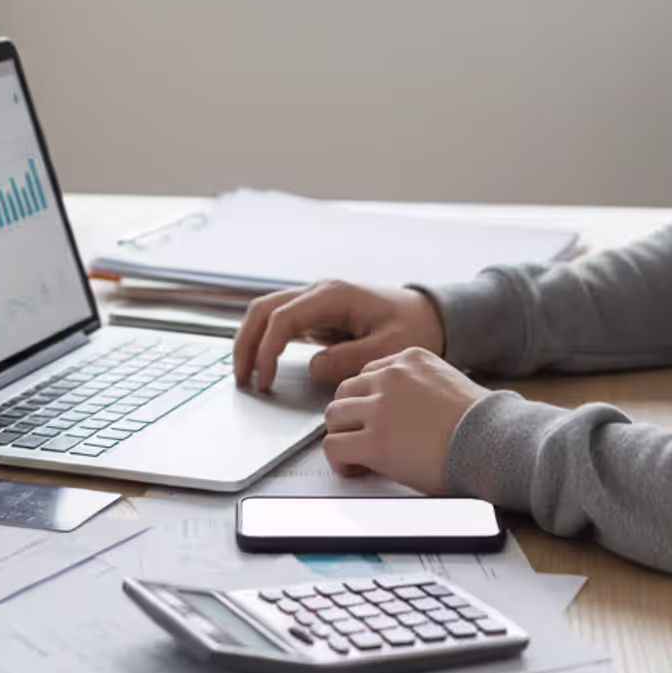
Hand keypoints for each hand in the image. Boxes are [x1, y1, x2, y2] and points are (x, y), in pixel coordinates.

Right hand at [232, 279, 445, 391]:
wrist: (430, 315)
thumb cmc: (414, 328)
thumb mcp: (389, 348)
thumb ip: (351, 357)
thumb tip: (314, 366)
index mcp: (334, 295)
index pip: (283, 319)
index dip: (268, 350)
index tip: (265, 380)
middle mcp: (320, 292)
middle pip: (264, 309)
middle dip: (246, 342)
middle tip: (241, 378)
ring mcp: (316, 300)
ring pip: (267, 312)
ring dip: (251, 340)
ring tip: (246, 374)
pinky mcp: (318, 313)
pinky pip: (281, 321)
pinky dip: (265, 340)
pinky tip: (263, 363)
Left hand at [321, 348, 491, 493]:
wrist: (495, 443)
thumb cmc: (485, 423)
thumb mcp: (451, 384)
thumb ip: (420, 387)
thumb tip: (406, 410)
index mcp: (410, 359)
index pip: (368, 373)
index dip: (368, 400)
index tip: (375, 418)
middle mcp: (391, 377)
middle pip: (345, 391)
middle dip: (351, 415)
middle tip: (362, 437)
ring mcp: (380, 408)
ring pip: (334, 416)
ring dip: (342, 435)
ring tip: (358, 454)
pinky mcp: (375, 441)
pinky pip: (334, 446)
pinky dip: (339, 460)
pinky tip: (355, 468)